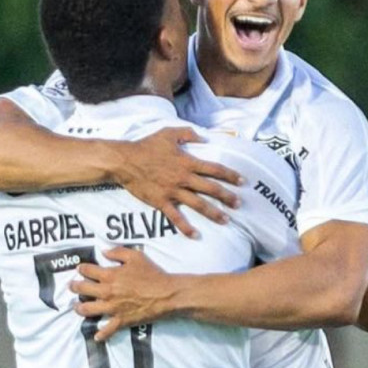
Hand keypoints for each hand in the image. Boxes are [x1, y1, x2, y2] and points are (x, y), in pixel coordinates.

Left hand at [70, 247, 180, 341]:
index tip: (80, 269)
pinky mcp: (121, 320)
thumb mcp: (136, 256)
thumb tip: (104, 252)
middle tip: (72, 286)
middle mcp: (107, 292)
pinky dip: (101, 334)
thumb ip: (118, 252)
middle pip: (83, 289)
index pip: (88, 271)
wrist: (166, 294)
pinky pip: (107, 330)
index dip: (82, 269)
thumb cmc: (152, 274)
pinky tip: (96, 336)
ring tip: (77, 307)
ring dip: (79, 308)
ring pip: (88, 310)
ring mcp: (112, 308)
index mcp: (109, 275)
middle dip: (74, 286)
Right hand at [111, 127, 242, 238]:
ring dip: (213, 213)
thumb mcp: (168, 133)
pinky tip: (195, 235)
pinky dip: (185, 227)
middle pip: (211, 189)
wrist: (125, 161)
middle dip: (227, 197)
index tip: (242, 181)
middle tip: (238, 204)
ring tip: (226, 220)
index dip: (230, 175)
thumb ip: (187, 133)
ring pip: (198, 204)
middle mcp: (183, 178)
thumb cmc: (147, 146)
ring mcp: (172, 191)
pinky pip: (175, 217)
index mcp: (187, 162)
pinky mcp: (161, 202)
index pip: (214, 169)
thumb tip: (203, 137)